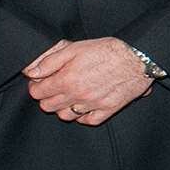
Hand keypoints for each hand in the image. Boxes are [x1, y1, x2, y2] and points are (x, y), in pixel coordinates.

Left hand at [23, 37, 152, 125]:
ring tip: (69, 96)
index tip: (41, 81)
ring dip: (63, 107)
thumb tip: (31, 72)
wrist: (138, 58)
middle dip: (47, 97)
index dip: (36, 86)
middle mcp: (78, 95)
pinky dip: (82, 116)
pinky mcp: (108, 109)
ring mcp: (93, 105)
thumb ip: (50, 61)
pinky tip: (85, 105)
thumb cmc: (107, 50)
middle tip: (54, 87)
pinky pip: (88, 121)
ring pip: (65, 116)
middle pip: (48, 106)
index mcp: (67, 79)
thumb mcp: (75, 48)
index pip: (38, 92)